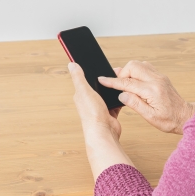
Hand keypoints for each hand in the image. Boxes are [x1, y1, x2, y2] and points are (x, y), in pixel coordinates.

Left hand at [68, 61, 134, 181]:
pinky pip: (115, 102)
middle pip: (97, 86)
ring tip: (118, 81)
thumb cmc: (92, 114)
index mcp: (81, 95)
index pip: (83, 79)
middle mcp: (89, 101)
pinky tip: (122, 93)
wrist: (104, 132)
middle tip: (111, 70)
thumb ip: (79, 78)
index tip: (94, 62)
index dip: (88, 71)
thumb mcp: (84, 91)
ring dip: (112, 89)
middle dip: (103, 80)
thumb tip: (71, 64)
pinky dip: (119, 98)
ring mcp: (100, 107)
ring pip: (107, 94)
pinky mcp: (110, 112)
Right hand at [97, 60, 194, 134]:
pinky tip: (134, 81)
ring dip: (129, 71)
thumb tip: (121, 94)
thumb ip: (134, 104)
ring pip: (139, 64)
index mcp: (152, 90)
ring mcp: (159, 76)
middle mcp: (156, 80)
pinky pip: (145, 67)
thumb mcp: (150, 117)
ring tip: (124, 83)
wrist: (185, 116)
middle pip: (133, 66)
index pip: (127, 82)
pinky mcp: (161, 77)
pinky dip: (137, 71)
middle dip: (122, 73)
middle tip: (117, 85)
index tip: (102, 79)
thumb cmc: (169, 120)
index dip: (112, 81)